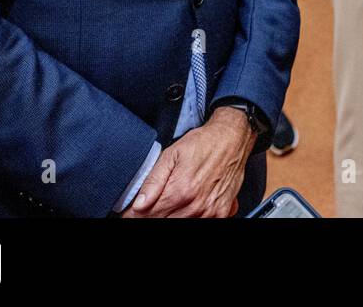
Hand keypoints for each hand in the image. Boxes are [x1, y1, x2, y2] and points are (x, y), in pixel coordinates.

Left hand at [122, 106, 254, 217]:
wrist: (233, 138)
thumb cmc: (204, 143)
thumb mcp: (172, 154)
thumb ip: (154, 180)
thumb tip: (139, 203)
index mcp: (180, 190)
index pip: (148, 215)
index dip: (134, 215)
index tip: (129, 214)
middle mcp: (195, 205)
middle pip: (162, 222)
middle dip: (151, 216)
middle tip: (148, 207)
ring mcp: (210, 211)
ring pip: (180, 224)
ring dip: (170, 216)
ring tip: (170, 203)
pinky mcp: (222, 212)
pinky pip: (203, 224)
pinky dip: (191, 217)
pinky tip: (187, 208)